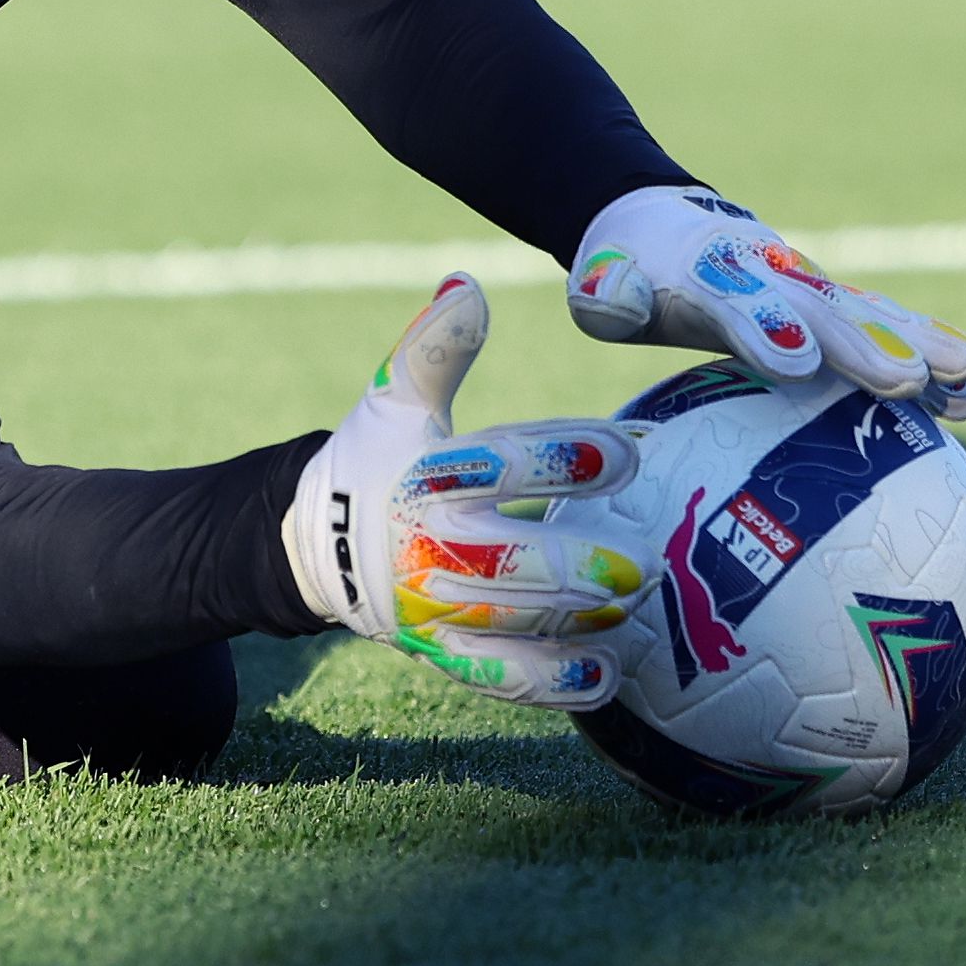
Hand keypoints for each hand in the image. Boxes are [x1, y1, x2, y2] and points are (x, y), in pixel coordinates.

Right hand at [281, 275, 652, 708]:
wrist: (317, 543)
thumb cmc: (377, 457)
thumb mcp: (395, 398)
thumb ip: (435, 347)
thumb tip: (468, 285)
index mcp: (423, 476)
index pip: (501, 462)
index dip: (567, 457)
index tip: (632, 450)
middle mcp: (427, 545)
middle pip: (512, 558)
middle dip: (584, 560)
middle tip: (648, 558)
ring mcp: (433, 606)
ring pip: (513, 621)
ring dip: (578, 616)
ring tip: (636, 603)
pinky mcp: (441, 652)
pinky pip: (500, 676)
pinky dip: (553, 680)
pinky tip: (606, 672)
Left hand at [564, 185, 965, 420]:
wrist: (664, 227)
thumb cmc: (628, 276)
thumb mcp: (602, 289)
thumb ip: (610, 297)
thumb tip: (617, 302)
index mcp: (704, 275)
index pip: (734, 300)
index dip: (765, 328)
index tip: (797, 362)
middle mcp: (768, 277)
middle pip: (818, 310)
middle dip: (859, 345)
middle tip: (905, 379)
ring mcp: (806, 288)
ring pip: (867, 314)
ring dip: (917, 344)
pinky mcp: (829, 306)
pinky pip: (883, 328)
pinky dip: (925, 351)